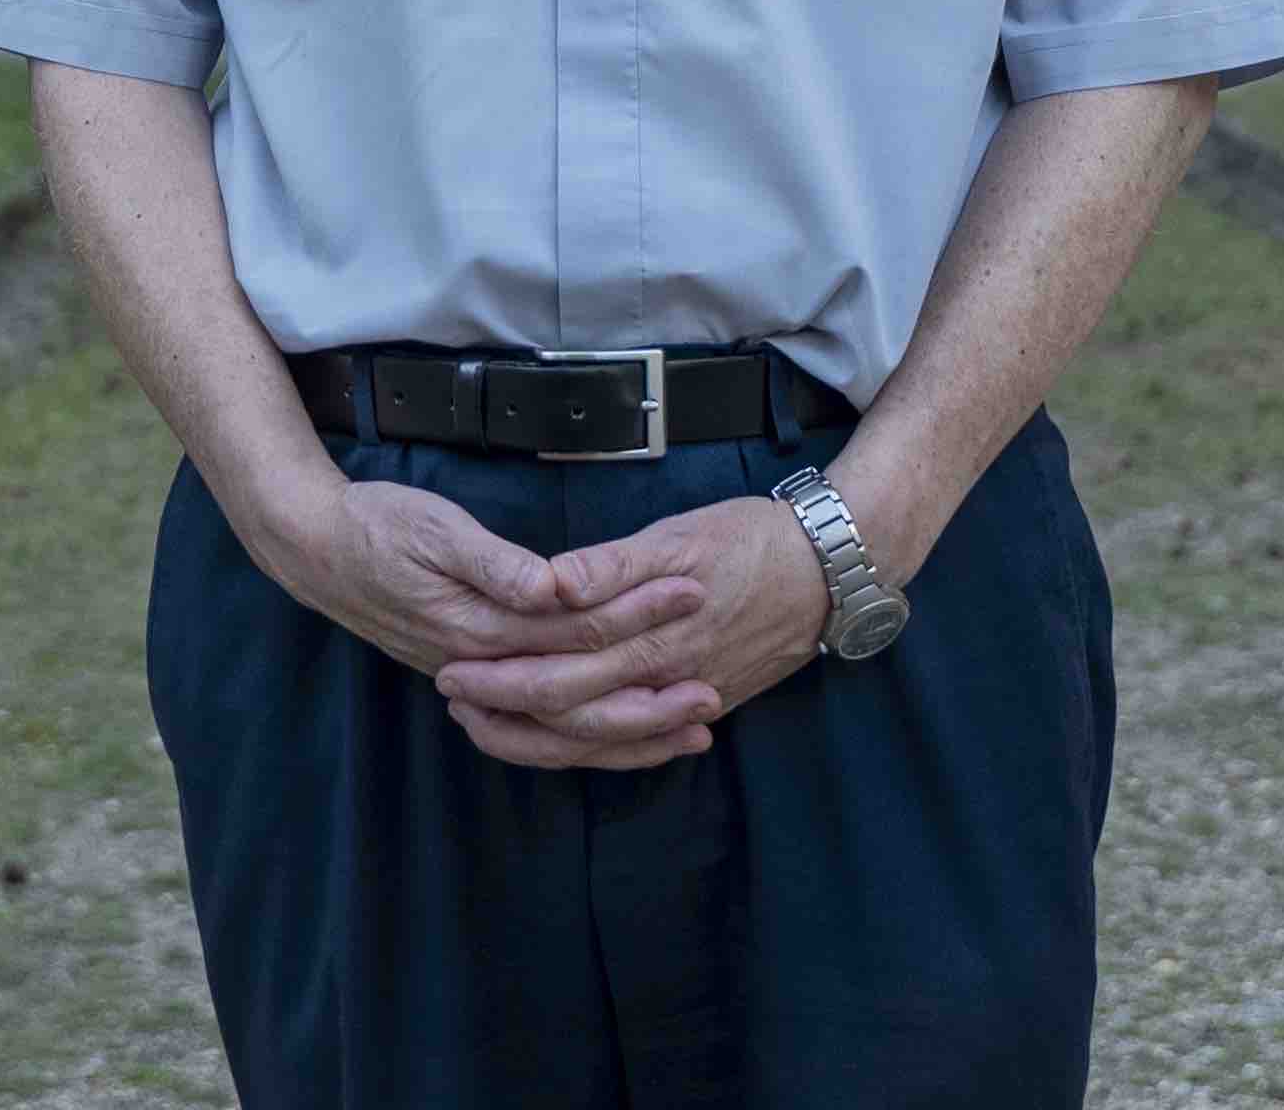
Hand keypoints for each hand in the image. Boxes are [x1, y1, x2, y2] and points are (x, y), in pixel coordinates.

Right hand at [257, 473, 726, 764]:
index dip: (636, 618)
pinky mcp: (481, 679)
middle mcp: (482, 669)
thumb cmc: (377, 528)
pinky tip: (635, 732)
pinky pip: (545, 727)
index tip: (693, 596)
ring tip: (694, 729)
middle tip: (714, 692)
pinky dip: (594, 735)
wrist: (316, 551)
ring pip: (564, 730)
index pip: (574, 634)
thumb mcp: (433, 529)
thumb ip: (495, 564)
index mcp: (479, 629)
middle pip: (578, 701)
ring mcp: (480, 681)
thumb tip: (550, 588)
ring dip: (631, 732)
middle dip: (649, 699)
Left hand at [467, 495, 829, 764]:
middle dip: (505, 713)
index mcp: (649, 640)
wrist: (831, 571)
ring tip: (490, 726)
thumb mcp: (680, 535)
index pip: (558, 676)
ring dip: (541, 739)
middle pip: (570, 719)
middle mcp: (665, 683)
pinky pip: (639, 741)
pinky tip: (567, 744)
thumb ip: (612, 564)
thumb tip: (553, 584)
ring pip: (601, 740)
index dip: (501, 680)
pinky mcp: (706, 701)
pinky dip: (597, 748)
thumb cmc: (752, 540)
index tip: (452, 671)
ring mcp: (686, 700)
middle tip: (453, 701)